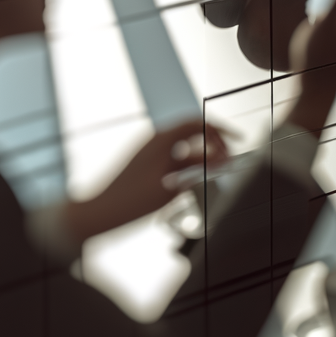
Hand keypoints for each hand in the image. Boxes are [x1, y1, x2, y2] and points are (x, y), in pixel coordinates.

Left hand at [67, 121, 227, 240]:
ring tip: (213, 171)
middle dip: (213, 143)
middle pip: (192, 132)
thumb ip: (198, 169)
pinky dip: (188, 165)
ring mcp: (150, 151)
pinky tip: (194, 179)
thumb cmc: (129, 201)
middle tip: (227, 158)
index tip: (235, 140)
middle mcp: (155, 141)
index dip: (220, 131)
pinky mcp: (147, 164)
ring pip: (184, 147)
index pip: (198, 123)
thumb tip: (220, 159)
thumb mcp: (172, 185)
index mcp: (161, 139)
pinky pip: (174, 158)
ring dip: (201, 156)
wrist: (101, 213)